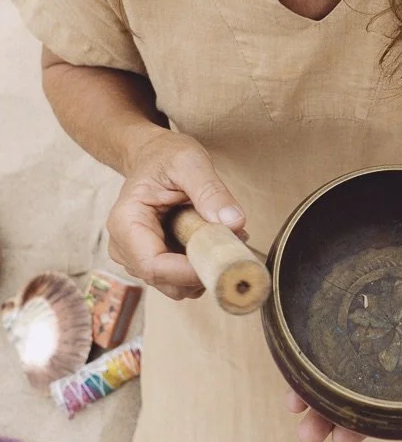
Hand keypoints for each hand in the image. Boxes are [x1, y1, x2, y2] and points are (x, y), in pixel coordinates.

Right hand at [106, 127, 246, 299]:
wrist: (152, 156)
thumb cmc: (165, 157)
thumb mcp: (191, 162)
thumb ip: (211, 191)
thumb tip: (234, 223)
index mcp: (126, 222)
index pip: (153, 266)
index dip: (189, 272)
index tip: (223, 259)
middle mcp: (125, 247)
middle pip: (166, 281)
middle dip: (204, 268)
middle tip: (235, 240)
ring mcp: (137, 257)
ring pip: (177, 285)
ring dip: (206, 266)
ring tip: (223, 232)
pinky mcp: (154, 261)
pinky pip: (181, 277)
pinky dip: (202, 264)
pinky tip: (212, 237)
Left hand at [283, 166, 401, 441]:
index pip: (387, 393)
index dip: (365, 421)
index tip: (346, 440)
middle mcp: (388, 327)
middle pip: (349, 376)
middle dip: (327, 408)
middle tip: (309, 432)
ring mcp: (368, 295)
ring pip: (329, 342)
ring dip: (306, 374)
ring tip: (292, 403)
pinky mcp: (357, 260)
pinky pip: (322, 292)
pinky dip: (302, 316)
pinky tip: (285, 334)